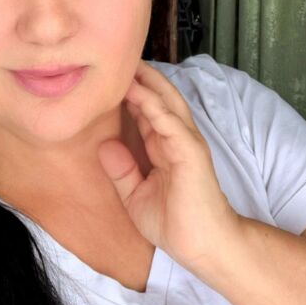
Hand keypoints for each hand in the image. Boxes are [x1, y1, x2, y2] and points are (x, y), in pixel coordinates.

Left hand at [97, 59, 243, 273]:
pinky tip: (138, 92)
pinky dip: (155, 106)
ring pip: (166, 103)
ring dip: (148, 82)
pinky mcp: (191, 152)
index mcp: (163, 147)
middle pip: (158, 99)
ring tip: (128, 63)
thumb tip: (104, 145)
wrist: (201, 246)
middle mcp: (176, 139)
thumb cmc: (174, 223)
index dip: (129, 94)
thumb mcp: (136, 196)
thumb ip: (122, 171)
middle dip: (141, 78)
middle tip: (117, 57)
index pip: (145, 112)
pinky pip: (170, 123)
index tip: (107, 77)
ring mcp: (185, 143)